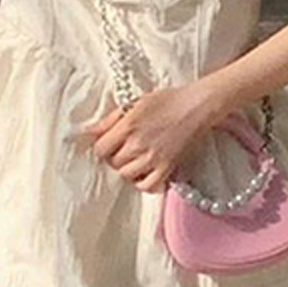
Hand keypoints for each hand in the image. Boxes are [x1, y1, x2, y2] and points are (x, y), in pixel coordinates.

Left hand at [79, 83, 223, 193]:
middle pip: (113, 163)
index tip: (110, 143)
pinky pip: (147, 185)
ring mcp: (153, 158)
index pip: (100, 149)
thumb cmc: (168, 100)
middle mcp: (138, 144)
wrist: (197, 106)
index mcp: (128, 126)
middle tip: (126, 148)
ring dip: (128, 168)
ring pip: (127, 175)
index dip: (103, 147)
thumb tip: (90, 131)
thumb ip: (111, 119)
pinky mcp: (167, 167)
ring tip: (136, 159)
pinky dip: (143, 182)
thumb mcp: (135, 102)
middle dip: (116, 156)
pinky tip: (145, 172)